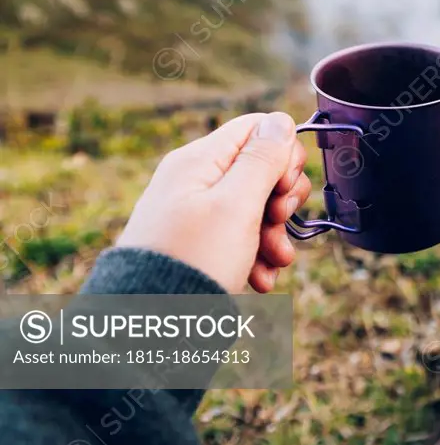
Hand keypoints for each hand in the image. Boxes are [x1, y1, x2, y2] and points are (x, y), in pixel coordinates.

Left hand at [116, 112, 311, 292]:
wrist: (150, 323)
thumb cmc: (194, 260)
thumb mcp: (236, 205)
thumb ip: (262, 160)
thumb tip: (281, 120)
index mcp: (200, 160)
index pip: (258, 128)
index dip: (284, 154)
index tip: (283, 188)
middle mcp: (198, 181)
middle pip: (262, 170)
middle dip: (283, 199)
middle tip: (277, 221)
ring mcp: (199, 213)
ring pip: (257, 207)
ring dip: (275, 234)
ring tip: (274, 261)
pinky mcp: (202, 244)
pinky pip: (242, 237)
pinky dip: (258, 255)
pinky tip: (259, 277)